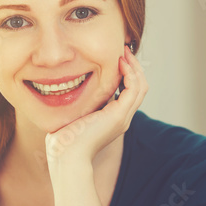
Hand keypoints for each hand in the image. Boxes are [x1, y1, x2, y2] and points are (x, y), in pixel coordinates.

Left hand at [45, 44, 147, 170]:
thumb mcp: (74, 116)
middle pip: (139, 87)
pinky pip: (134, 89)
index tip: (116, 57)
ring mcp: (123, 117)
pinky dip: (130, 73)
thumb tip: (69, 87)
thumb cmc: (64, 140)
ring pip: (141, 86)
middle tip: (123, 49)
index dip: (126, 73)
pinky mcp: (119, 115)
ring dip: (134, 66)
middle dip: (133, 66)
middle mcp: (123, 118)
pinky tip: (120, 62)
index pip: (129, 91)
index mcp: (114, 118)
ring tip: (124, 51)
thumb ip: (80, 104)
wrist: (66, 156)